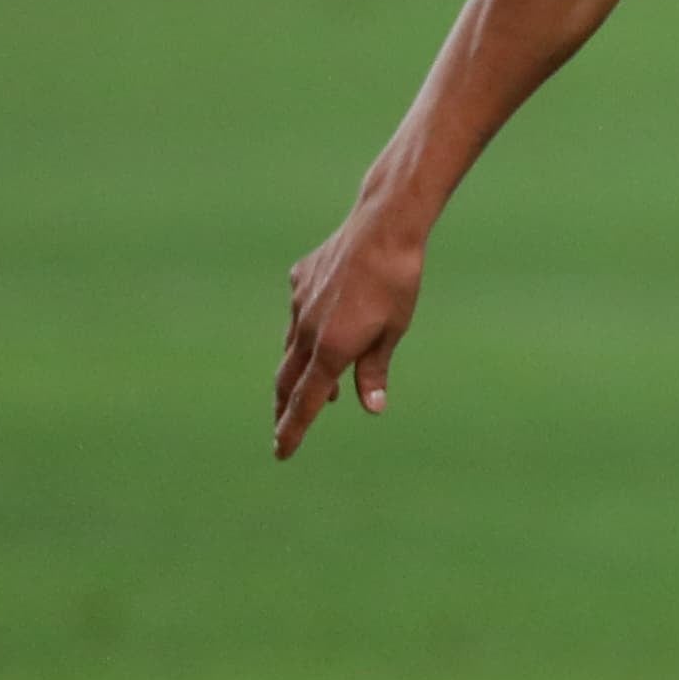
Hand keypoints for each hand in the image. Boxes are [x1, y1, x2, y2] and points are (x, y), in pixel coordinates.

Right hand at [275, 204, 426, 457]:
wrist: (384, 227)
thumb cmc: (397, 283)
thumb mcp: (393, 331)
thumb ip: (375, 370)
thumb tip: (372, 408)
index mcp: (331, 349)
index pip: (305, 401)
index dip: (293, 429)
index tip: (281, 452)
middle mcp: (307, 329)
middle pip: (287, 379)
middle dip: (284, 407)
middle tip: (281, 428)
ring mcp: (299, 302)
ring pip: (292, 345)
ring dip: (299, 369)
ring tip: (313, 387)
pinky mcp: (300, 279)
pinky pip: (300, 310)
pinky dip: (307, 325)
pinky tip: (321, 325)